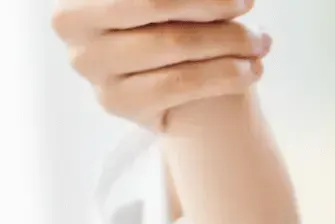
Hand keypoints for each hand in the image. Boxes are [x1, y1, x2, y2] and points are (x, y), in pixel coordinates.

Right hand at [54, 0, 269, 131]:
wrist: (164, 74)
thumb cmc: (165, 20)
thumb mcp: (167, 5)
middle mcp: (73, 26)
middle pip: (156, 6)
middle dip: (214, 7)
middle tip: (250, 6)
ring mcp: (91, 69)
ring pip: (171, 45)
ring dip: (227, 41)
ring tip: (261, 41)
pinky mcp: (116, 103)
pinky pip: (179, 84)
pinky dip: (224, 74)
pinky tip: (252, 70)